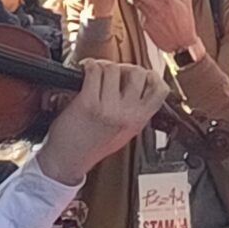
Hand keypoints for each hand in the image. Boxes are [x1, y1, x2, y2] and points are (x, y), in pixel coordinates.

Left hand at [37, 60, 169, 184]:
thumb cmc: (92, 146)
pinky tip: (85, 71)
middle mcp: (127, 114)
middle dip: (125, 68)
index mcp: (139, 120)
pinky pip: (94, 71)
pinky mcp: (88, 103)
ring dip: (103, 66)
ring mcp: (108, 108)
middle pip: (138, 72)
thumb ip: (136, 110)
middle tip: (114, 74)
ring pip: (113, 68)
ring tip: (96, 73)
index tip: (141, 75)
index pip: (161, 89)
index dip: (152, 76)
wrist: (67, 160)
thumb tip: (140, 83)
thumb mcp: (125, 131)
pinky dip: (88, 66)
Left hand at [130, 0, 200, 53]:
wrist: (181, 46)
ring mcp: (148, 17)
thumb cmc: (185, 26)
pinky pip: (140, 12)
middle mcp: (155, 8)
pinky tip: (148, 7)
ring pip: (136, 1)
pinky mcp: (145, 25)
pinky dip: (141, 8)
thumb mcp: (187, 3)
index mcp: (166, 0)